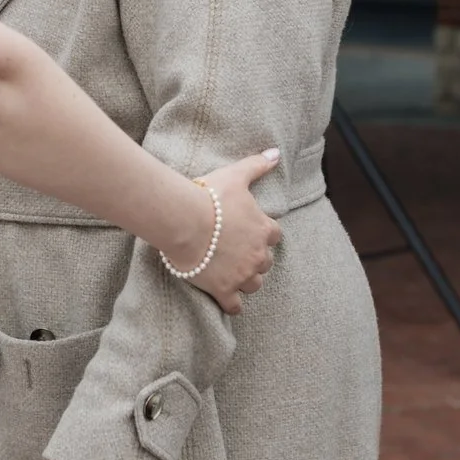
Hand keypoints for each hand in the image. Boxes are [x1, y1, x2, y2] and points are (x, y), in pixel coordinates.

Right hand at [169, 150, 283, 315]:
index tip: (251, 232)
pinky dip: (232, 305)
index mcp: (264, 230)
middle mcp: (258, 255)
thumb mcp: (236, 176)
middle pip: (265, 262)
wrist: (184, 221)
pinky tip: (227, 301)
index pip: (274, 236)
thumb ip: (257, 165)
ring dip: (246, 280)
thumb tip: (275, 153)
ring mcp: (242, 275)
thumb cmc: (209, 197)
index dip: (263, 234)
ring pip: (254, 284)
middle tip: (238, 252)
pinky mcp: (224, 289)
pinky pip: (235, 306)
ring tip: (233, 274)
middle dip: (255, 259)